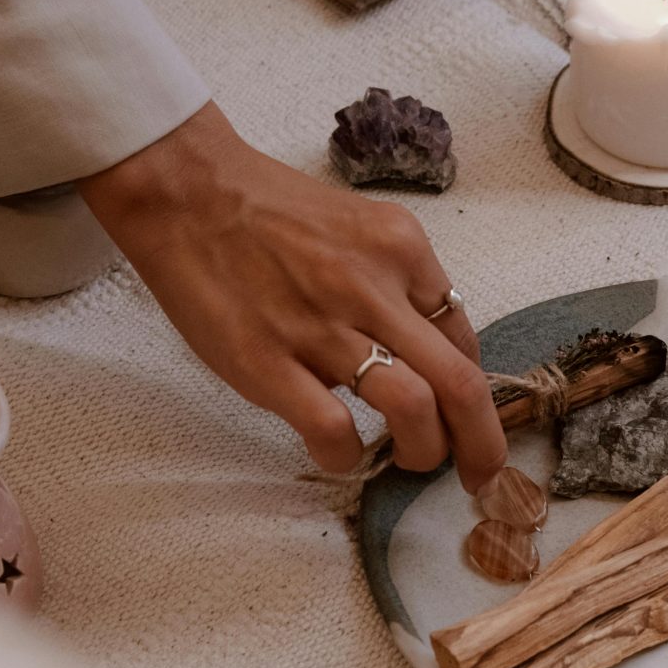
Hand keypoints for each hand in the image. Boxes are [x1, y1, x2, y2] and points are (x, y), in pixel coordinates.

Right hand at [79, 104, 506, 489]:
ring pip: (413, 410)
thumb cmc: (267, 209)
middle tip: (478, 474)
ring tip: (409, 460)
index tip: (460, 411)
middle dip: (482, 445)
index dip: (471, 386)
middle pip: (461, 383)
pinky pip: (333, 431)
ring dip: (424, 452)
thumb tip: (423, 347)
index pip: (463, 334)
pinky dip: (348, 457)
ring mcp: (321, 328)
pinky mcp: (268, 364)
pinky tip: (338, 454)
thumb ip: (394, 279)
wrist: (186, 194)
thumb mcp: (356, 225)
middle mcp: (373, 287)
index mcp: (401, 248)